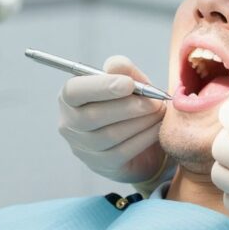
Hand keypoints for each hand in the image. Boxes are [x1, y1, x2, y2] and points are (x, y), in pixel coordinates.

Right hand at [58, 55, 167, 184]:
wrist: (139, 142)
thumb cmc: (129, 105)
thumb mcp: (129, 84)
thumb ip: (124, 71)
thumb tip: (116, 65)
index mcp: (70, 98)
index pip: (73, 92)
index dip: (100, 87)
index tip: (128, 84)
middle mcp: (69, 124)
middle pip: (91, 116)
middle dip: (127, 107)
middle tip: (154, 101)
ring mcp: (83, 148)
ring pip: (109, 135)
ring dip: (140, 122)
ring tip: (159, 112)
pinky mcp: (102, 164)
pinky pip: (123, 151)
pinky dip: (144, 138)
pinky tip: (157, 128)